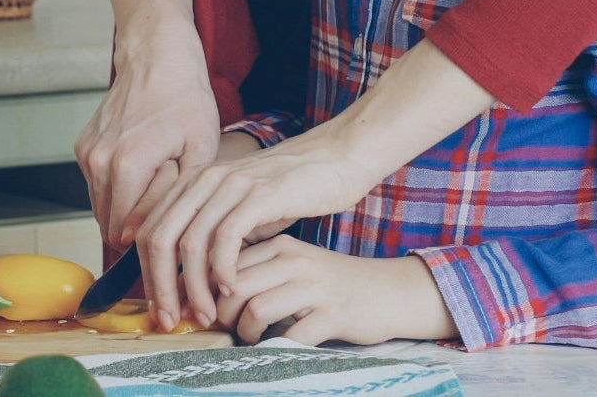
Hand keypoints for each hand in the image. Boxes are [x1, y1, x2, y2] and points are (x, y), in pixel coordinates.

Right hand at [75, 17, 219, 247]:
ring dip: (126, 203)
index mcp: (126, 167)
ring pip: (101, 206)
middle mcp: (97, 163)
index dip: (151, 232)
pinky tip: (142, 160)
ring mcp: (86, 154)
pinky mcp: (83, 146)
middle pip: (110, 224)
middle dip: (137, 221)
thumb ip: (175, 198)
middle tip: (167, 191)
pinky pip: (97, 184)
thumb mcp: (200, 148)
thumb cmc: (185, 97)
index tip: (171, 213)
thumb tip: (148, 234)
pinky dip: (117, 184)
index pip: (124, 234)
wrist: (157, 55)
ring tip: (157, 174)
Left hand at [136, 123, 376, 330]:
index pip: (150, 230)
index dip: (146, 275)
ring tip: (206, 315)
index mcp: (194, 180)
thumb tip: (175, 275)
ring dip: (194, 287)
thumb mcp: (238, 207)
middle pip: (161, 238)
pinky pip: (227, 236)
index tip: (157, 309)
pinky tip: (232, 290)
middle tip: (171, 320)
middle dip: (161, 287)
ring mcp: (233, 183)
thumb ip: (208, 231)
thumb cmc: (288, 191)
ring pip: (191, 242)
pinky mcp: (260, 193)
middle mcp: (206, 177)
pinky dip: (223, 269)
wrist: (334, 159)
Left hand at [216, 236, 456, 345]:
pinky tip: (277, 350)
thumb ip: (260, 273)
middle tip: (225, 331)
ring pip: (256, 310)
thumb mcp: (296, 266)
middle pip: (234, 286)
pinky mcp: (332, 315)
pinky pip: (289, 337)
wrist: (388, 291)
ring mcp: (315, 287)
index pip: (227, 263)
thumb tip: (212, 295)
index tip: (208, 311)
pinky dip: (275, 350)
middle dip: (220, 315)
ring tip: (252, 340)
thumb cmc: (333, 284)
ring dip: (245, 335)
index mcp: (282, 245)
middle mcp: (296, 260)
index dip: (208, 292)